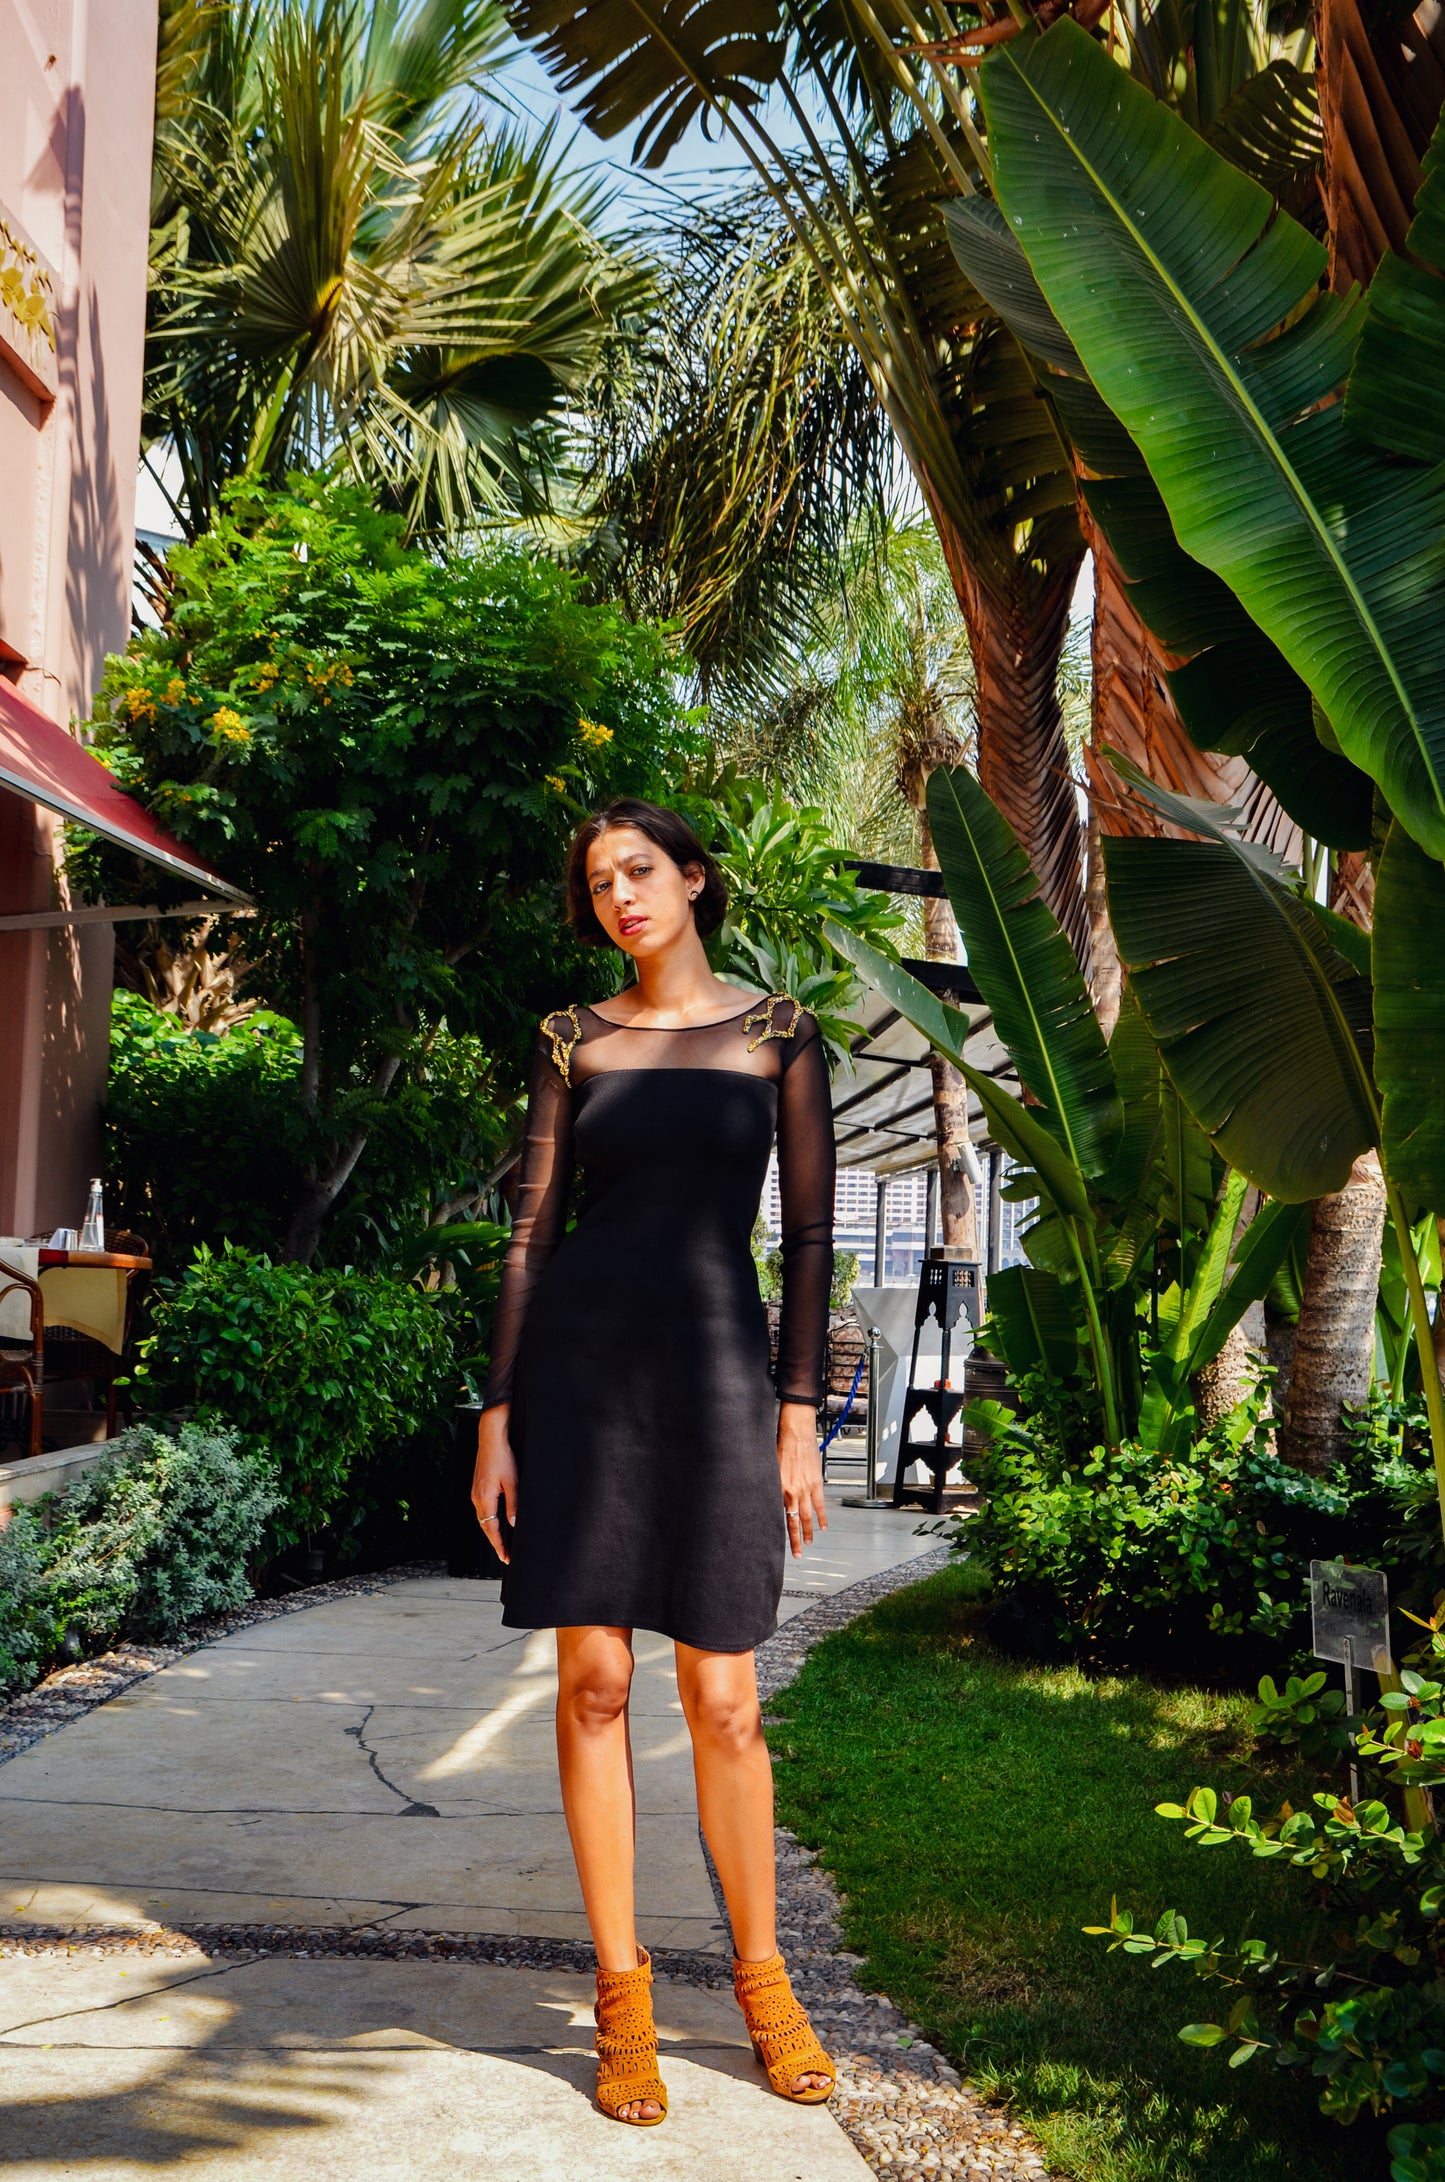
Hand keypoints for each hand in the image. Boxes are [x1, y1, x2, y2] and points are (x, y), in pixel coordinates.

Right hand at [471, 1405, 517, 1565]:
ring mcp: (475, 1493)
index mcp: (484, 1498)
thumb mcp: (513, 1482)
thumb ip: (514, 1504)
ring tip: (503, 1543)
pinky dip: (489, 1520)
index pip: (491, 1529)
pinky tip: (497, 1522)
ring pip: (483, 1519)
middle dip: (495, 1542)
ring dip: (492, 1532)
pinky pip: (483, 1510)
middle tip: (506, 1556)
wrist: (491, 1438)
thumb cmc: (502, 1457)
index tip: (506, 1558)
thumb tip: (514, 1524)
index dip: (499, 1545)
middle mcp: (476, 1498)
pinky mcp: (477, 1488)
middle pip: (485, 1527)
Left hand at [777, 1402, 826, 1558]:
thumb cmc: (780, 1446)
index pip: (779, 1517)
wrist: (795, 1433)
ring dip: (809, 1531)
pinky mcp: (816, 1483)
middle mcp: (791, 1492)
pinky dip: (821, 1517)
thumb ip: (770, 1487)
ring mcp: (805, 1489)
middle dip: (796, 1540)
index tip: (781, 1544)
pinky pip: (820, 1504)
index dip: (781, 1532)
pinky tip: (822, 1526)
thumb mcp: (769, 1470)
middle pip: (794, 1522)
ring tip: (809, 1543)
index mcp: (778, 1490)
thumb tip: (767, 1500)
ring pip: (808, 1516)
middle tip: (797, 1553)